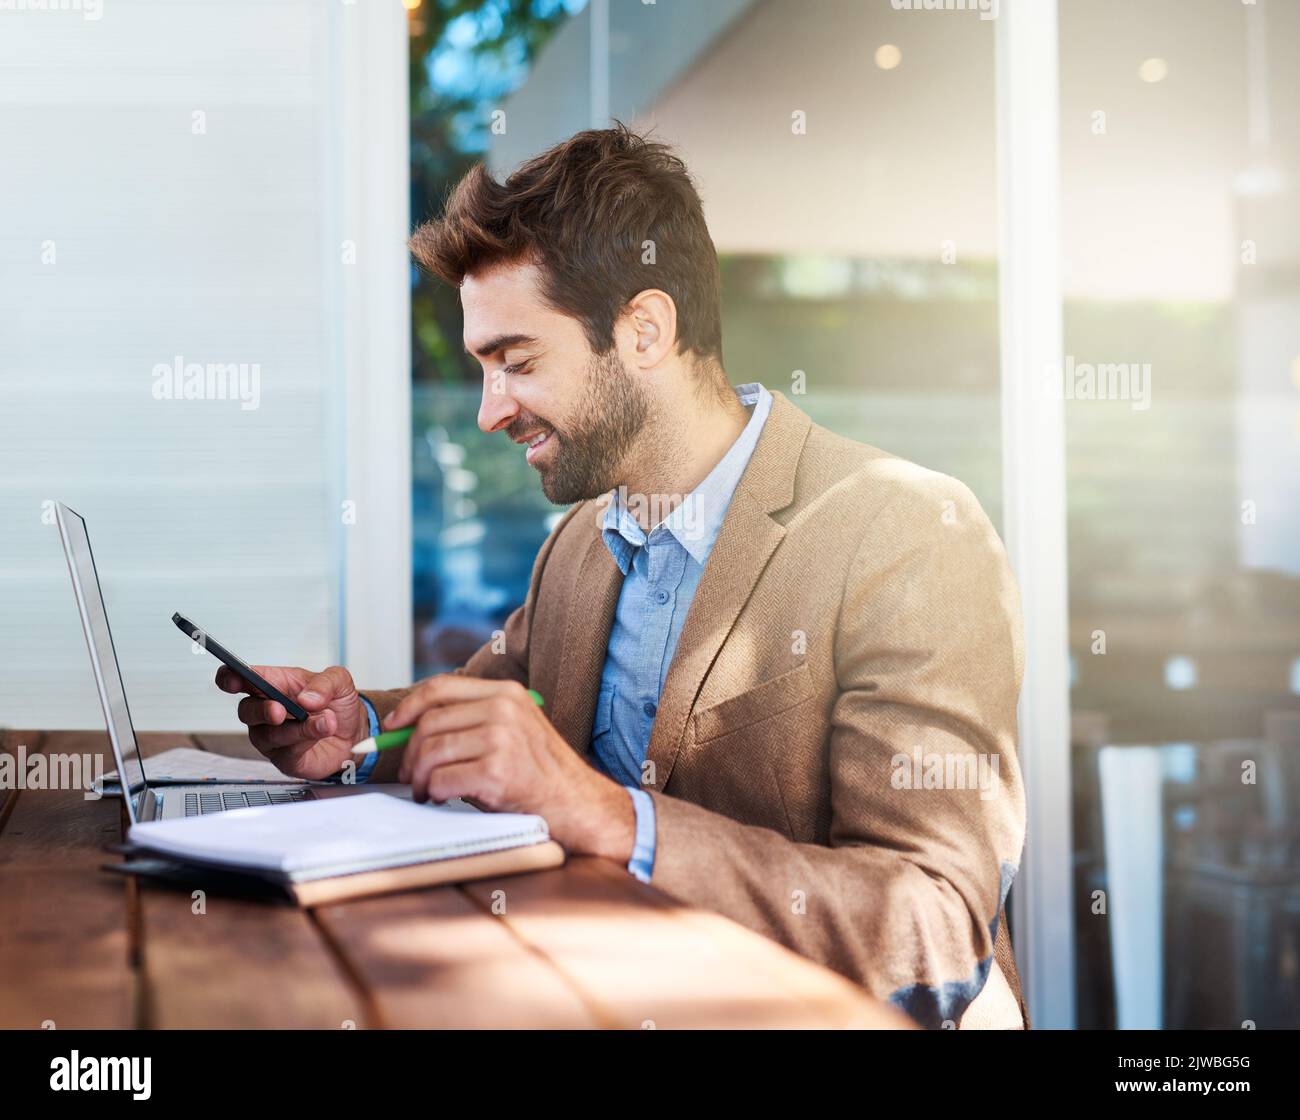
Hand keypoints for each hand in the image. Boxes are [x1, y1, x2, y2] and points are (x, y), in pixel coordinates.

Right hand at [215, 664, 366, 780]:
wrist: (356, 732)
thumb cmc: (338, 703)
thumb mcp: (340, 681)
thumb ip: (325, 683)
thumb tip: (306, 699)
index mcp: (273, 684)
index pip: (240, 679)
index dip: (230, 678)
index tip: (234, 680)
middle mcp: (266, 711)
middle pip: (246, 710)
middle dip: (262, 710)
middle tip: (280, 710)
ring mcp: (272, 737)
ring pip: (269, 734)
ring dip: (298, 728)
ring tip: (325, 721)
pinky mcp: (285, 759)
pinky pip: (287, 753)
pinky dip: (306, 741)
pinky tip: (322, 732)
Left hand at [384, 676, 633, 859]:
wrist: (579, 804)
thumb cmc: (540, 774)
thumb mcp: (512, 731)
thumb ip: (472, 722)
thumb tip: (412, 729)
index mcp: (506, 694)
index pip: (441, 687)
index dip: (410, 706)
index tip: (393, 727)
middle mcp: (504, 709)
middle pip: (429, 722)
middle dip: (409, 752)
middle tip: (412, 774)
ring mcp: (502, 739)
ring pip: (430, 751)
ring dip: (419, 777)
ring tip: (426, 790)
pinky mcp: (498, 772)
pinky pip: (441, 779)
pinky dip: (433, 792)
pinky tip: (441, 798)